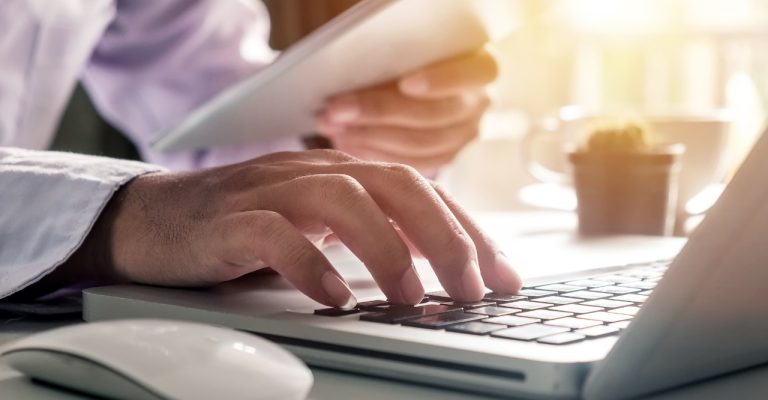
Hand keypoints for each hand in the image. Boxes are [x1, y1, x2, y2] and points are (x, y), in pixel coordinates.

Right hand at [59, 150, 520, 307]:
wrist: (153, 219)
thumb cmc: (243, 227)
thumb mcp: (318, 225)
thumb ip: (370, 233)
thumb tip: (435, 265)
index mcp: (339, 172)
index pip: (420, 188)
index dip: (467, 229)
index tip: (501, 276)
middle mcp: (311, 172)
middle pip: (395, 184)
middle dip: (443, 236)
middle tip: (469, 288)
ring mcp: (269, 191)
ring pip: (342, 199)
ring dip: (386, 249)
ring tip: (410, 296)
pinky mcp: (227, 220)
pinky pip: (274, 233)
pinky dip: (311, 263)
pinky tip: (333, 297)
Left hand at [315, 49, 496, 173]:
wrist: (424, 89)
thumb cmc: (411, 60)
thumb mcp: (409, 54)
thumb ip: (387, 65)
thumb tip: (344, 89)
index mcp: (481, 68)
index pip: (470, 74)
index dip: (440, 81)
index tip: (405, 83)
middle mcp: (479, 105)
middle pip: (433, 116)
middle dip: (379, 112)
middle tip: (335, 109)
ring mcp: (464, 137)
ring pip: (419, 146)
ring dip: (369, 136)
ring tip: (332, 126)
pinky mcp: (445, 160)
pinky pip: (412, 164)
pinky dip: (376, 154)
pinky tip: (347, 143)